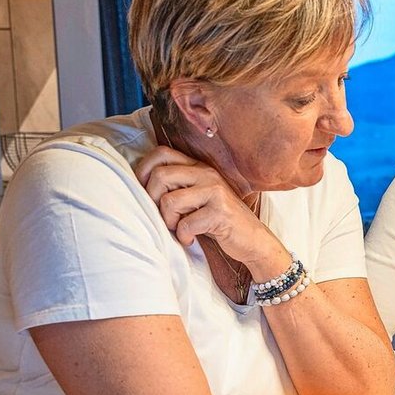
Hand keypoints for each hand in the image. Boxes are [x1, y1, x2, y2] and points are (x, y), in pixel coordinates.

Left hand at [135, 146, 285, 273]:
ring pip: (170, 201)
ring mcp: (215, 192)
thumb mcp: (199, 197)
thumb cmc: (219, 220)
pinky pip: (186, 224)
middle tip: (164, 216)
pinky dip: (183, 236)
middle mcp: (207, 174)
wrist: (253, 240)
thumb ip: (178, 186)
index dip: (144, 170)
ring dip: (169, 221)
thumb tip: (141, 185)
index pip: (161, 153)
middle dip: (152, 200)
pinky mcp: (220, 213)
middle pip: (160, 176)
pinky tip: (191, 239)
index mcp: (199, 167)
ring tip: (180, 229)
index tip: (147, 193)